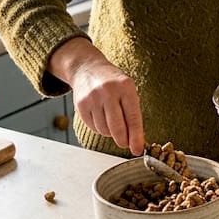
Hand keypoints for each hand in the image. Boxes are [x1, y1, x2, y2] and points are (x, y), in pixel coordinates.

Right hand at [51, 37, 144, 154]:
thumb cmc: (113, 83)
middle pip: (117, 127)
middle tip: (125, 143)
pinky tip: (101, 118)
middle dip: (123, 140)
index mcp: (125, 87)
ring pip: (104, 130)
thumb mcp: (127, 90)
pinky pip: (93, 127)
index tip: (137, 149)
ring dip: (110, 132)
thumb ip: (132, 113)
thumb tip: (136, 140)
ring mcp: (93, 98)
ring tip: (111, 121)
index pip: (133, 117)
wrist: (87, 68)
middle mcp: (108, 91)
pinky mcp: (81, 105)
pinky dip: (99, 128)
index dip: (136, 137)